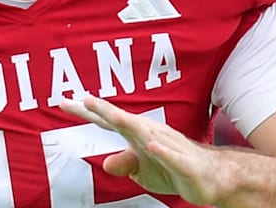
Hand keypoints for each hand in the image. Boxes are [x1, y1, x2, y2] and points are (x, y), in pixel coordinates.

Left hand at [60, 95, 224, 205]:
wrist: (211, 177)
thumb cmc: (174, 169)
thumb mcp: (143, 171)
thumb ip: (124, 162)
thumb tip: (104, 164)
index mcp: (138, 134)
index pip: (108, 120)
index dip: (87, 111)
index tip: (63, 100)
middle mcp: (151, 134)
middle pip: (123, 120)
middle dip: (104, 110)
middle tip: (83, 99)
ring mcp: (168, 146)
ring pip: (146, 133)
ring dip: (129, 123)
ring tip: (111, 114)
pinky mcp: (184, 163)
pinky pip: (171, 156)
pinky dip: (162, 150)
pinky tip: (152, 144)